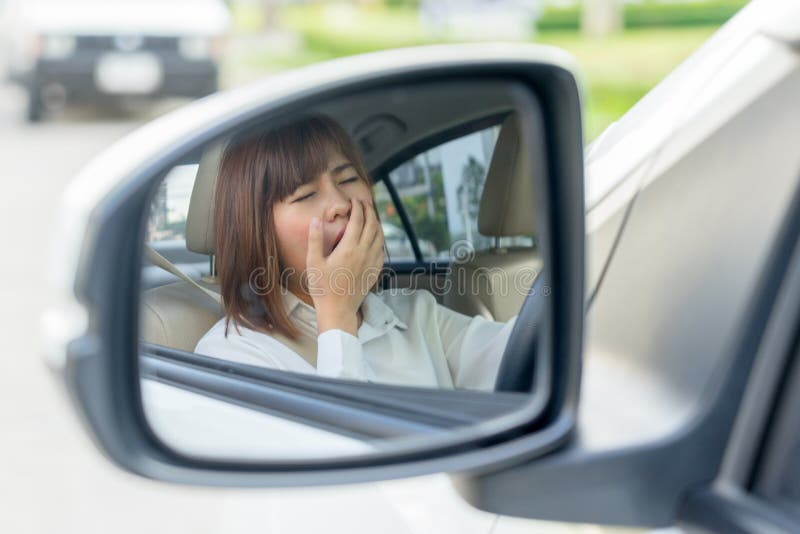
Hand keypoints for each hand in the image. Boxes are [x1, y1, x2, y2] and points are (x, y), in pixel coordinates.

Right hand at [305, 198, 383, 335]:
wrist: (338, 310)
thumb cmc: (323, 288)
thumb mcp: (314, 263)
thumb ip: (315, 239)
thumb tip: (315, 220)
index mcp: (349, 249)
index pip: (358, 220)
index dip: (357, 207)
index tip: (354, 200)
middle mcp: (364, 253)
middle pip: (372, 225)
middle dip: (369, 210)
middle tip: (364, 203)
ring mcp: (371, 262)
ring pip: (380, 236)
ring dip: (377, 223)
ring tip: (371, 215)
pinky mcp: (375, 271)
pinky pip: (382, 249)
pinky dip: (380, 238)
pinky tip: (376, 237)